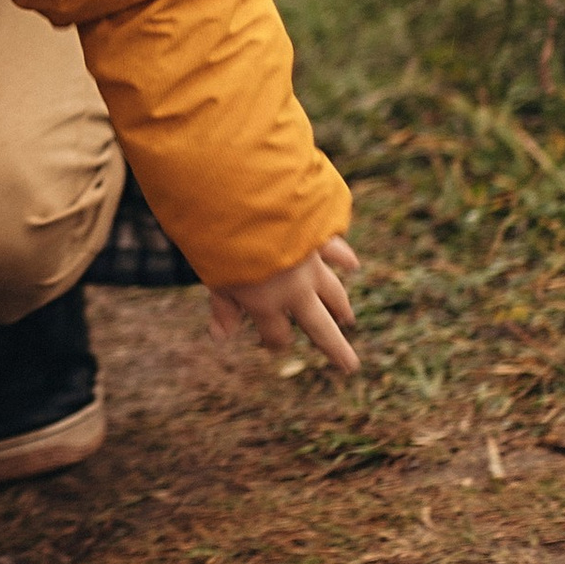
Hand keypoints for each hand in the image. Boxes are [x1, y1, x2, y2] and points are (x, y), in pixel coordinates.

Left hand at [208, 235, 361, 376]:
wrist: (243, 198)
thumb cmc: (218, 240)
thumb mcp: (213, 277)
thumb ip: (222, 307)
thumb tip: (220, 338)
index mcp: (266, 304)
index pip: (277, 336)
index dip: (273, 342)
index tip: (270, 343)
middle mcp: (295, 290)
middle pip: (320, 328)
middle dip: (335, 349)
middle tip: (349, 365)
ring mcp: (310, 263)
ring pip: (334, 292)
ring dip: (340, 307)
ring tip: (346, 318)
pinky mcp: (316, 236)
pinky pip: (336, 251)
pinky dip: (344, 258)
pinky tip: (351, 265)